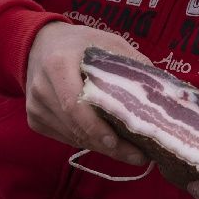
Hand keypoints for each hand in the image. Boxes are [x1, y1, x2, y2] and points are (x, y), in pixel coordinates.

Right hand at [24, 22, 150, 164]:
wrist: (40, 43)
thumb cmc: (80, 43)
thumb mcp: (108, 42)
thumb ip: (132, 63)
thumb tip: (164, 91)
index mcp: (58, 64)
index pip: (75, 104)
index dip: (96, 128)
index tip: (120, 142)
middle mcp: (41, 87)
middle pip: (76, 127)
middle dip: (109, 146)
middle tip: (138, 157)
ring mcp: (35, 106)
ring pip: (72, 137)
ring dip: (101, 147)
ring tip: (131, 152)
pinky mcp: (34, 119)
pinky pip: (65, 138)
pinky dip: (88, 142)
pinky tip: (107, 141)